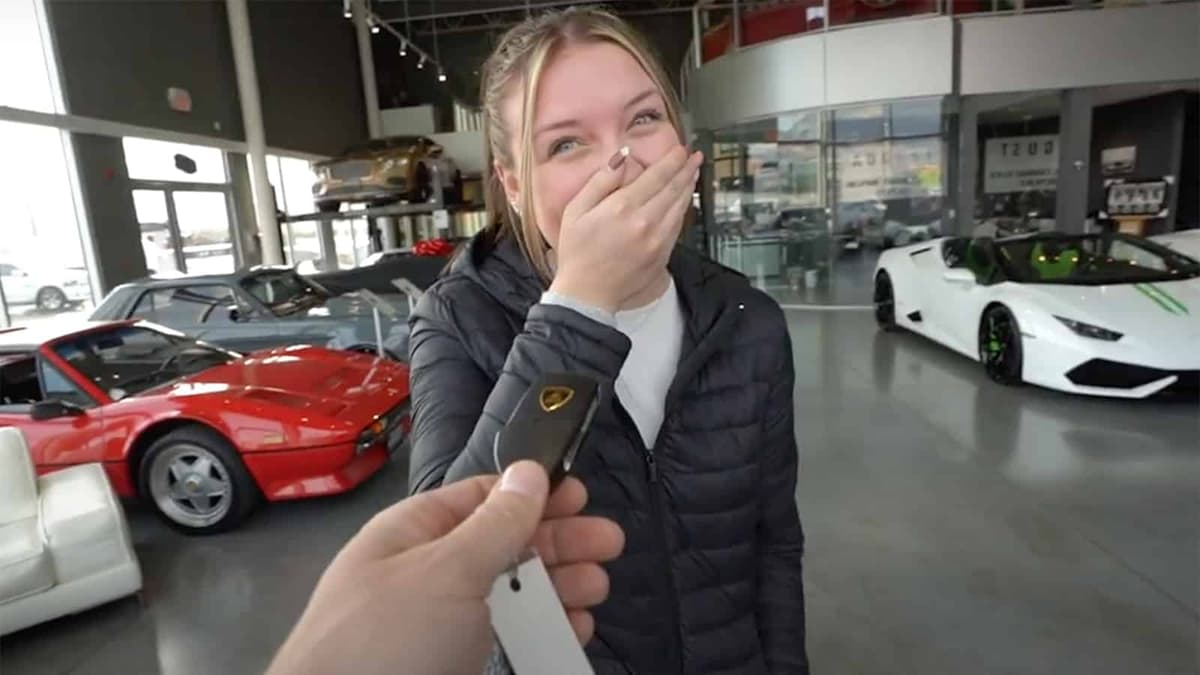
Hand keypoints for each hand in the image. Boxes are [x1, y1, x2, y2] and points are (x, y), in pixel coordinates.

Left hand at [266, 462, 623, 674]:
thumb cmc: (388, 642)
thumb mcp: (446, 570)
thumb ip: (496, 524)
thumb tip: (529, 470)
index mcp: (412, 536)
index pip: (478, 498)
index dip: (530, 493)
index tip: (580, 496)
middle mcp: (427, 577)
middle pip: (504, 547)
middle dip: (558, 542)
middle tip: (610, 543)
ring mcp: (441, 628)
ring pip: (511, 597)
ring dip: (559, 588)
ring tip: (597, 588)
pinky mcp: (457, 668)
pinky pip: (508, 643)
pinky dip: (545, 635)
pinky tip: (574, 631)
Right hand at [550, 145, 702, 312]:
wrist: (587, 294)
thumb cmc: (578, 253)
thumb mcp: (576, 210)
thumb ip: (600, 181)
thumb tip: (621, 158)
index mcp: (622, 207)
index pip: (656, 175)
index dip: (672, 160)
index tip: (680, 149)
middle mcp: (644, 221)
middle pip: (673, 188)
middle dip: (686, 168)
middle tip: (694, 156)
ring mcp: (657, 239)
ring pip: (680, 206)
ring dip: (689, 186)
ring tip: (693, 171)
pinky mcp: (662, 254)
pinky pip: (678, 225)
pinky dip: (684, 208)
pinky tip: (684, 200)